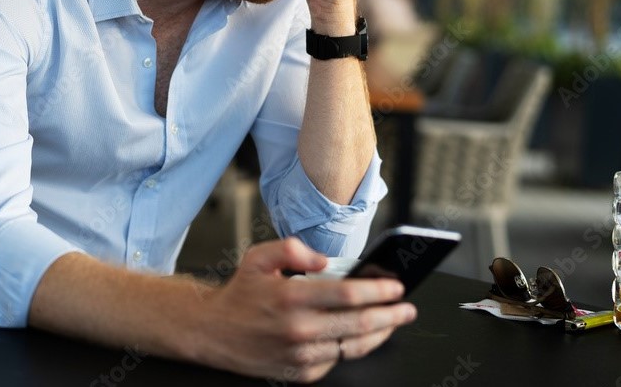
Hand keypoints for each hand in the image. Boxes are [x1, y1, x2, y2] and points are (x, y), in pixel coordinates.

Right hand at [197, 237, 416, 382]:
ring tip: (393, 322)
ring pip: (353, 346)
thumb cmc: (240, 294)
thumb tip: (323, 259)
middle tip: (406, 308)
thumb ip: (292, 248)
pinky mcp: (300, 372)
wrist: (214, 331)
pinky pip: (337, 361)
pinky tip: (363, 336)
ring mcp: (301, 355)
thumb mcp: (259, 257)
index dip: (378, 290)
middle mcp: (299, 329)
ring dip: (380, 334)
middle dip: (391, 315)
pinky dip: (354, 348)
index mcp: (292, 298)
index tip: (396, 286)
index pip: (348, 294)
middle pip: (360, 323)